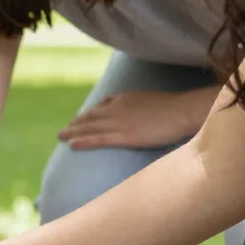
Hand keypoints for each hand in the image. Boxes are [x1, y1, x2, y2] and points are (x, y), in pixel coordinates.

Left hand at [56, 88, 214, 151]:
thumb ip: (140, 105)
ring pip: (90, 128)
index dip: (89, 115)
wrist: (183, 111)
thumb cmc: (175, 109)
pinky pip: (98, 139)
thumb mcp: (152, 100)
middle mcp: (117, 109)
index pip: (102, 106)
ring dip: (73, 132)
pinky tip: (71, 145)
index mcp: (125, 98)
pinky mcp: (123, 136)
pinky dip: (83, 141)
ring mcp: (119, 122)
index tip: (80, 120)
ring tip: (60, 137)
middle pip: (91, 117)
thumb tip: (138, 114)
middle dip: (75, 124)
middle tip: (62, 132)